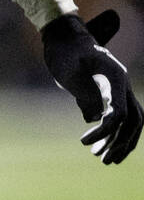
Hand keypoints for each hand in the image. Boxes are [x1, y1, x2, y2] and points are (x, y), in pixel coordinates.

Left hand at [42, 9, 141, 163]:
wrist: (67, 40)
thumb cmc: (66, 52)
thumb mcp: (69, 69)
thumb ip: (83, 92)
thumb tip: (93, 117)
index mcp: (116, 77)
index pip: (119, 111)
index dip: (105, 130)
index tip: (83, 141)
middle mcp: (123, 86)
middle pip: (132, 121)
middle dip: (120, 142)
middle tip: (102, 159)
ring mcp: (120, 91)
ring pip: (131, 123)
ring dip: (119, 142)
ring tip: (102, 159)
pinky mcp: (112, 97)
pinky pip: (121, 120)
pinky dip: (115, 135)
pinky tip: (102, 148)